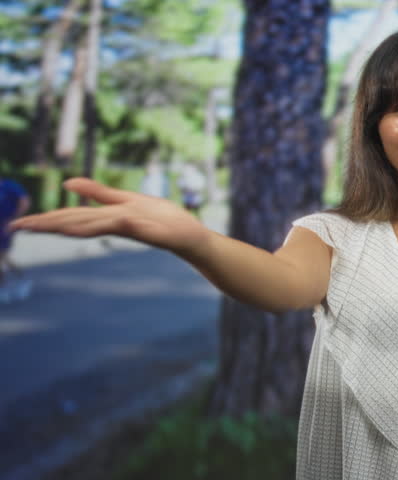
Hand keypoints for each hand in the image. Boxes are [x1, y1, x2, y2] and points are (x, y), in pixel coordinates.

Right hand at [8, 177, 209, 253]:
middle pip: (76, 223)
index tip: (16, 224)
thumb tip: (68, 184)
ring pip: (97, 225)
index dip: (43, 220)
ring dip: (72, 224)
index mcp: (106, 217)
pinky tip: (114, 216)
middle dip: (47, 224)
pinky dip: (123, 221)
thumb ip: (98, 193)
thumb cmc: (160, 217)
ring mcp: (132, 227)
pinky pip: (133, 224)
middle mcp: (114, 224)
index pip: (69, 217)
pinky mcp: (151, 230)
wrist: (189, 235)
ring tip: (47, 225)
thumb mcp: (126, 199)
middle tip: (18, 228)